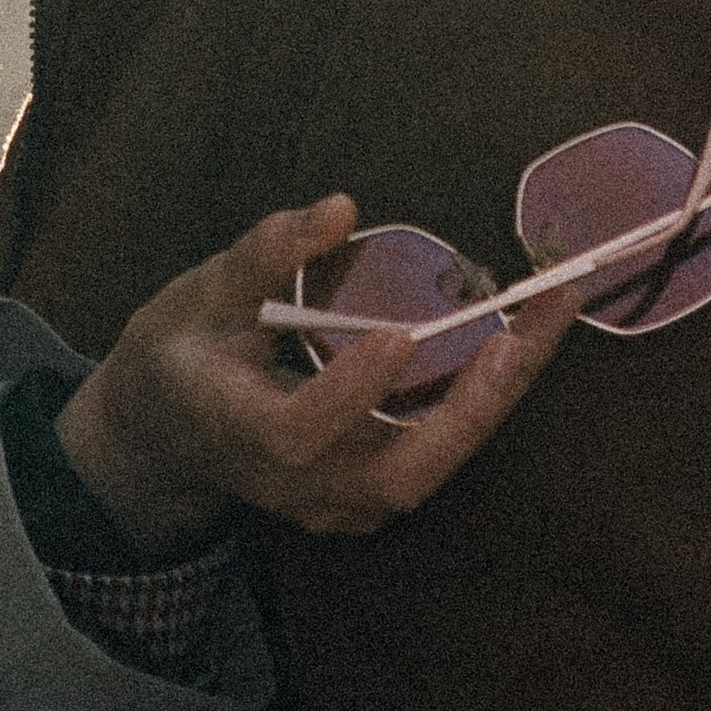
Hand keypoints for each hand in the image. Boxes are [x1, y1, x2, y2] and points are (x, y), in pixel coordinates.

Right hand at [57, 196, 582, 549]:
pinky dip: (478, 404)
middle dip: (468, 413)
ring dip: (494, 400)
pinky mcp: (364, 498)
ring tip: (547, 317)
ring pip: (428, 472)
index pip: (298, 433)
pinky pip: (431, 459)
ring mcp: (334, 502)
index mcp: (237, 430)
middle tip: (520, 336)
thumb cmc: (179, 353)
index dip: (349, 393)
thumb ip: (266, 253)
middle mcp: (293, 484)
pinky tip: (519, 339)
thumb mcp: (198, 293)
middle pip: (396, 478)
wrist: (163, 436)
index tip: (398, 335)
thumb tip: (341, 207)